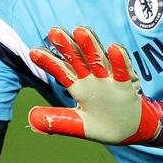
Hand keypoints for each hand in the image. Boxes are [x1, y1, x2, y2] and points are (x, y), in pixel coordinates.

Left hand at [28, 26, 162, 146]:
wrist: (131, 131)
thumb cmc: (103, 124)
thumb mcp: (79, 125)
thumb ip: (58, 121)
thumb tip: (31, 118)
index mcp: (79, 87)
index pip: (62, 71)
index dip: (49, 61)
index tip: (33, 52)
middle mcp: (92, 78)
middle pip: (78, 59)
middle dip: (67, 46)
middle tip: (54, 31)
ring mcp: (110, 79)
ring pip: (99, 59)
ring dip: (91, 46)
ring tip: (81, 31)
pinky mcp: (126, 84)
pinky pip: (123, 71)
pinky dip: (120, 61)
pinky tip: (115, 49)